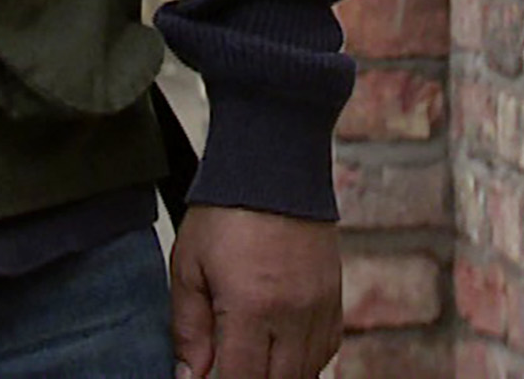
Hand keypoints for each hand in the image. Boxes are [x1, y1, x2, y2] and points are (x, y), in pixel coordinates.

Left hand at [168, 206, 338, 378]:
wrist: (274, 166)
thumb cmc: (225, 213)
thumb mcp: (189, 267)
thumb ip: (188, 329)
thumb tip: (190, 376)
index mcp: (251, 307)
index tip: (207, 377)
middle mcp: (293, 314)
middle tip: (228, 365)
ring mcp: (320, 307)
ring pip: (306, 373)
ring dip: (278, 376)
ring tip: (252, 359)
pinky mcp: (335, 297)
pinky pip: (326, 350)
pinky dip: (304, 361)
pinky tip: (281, 351)